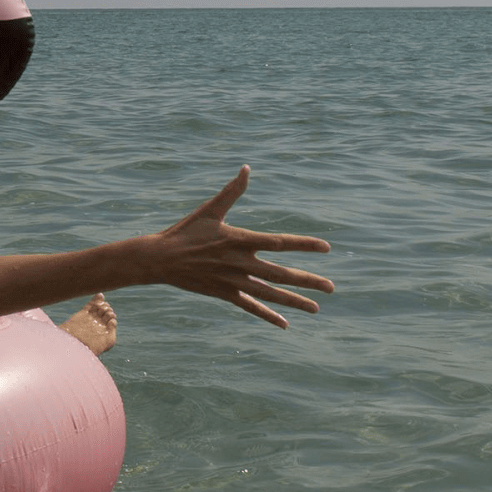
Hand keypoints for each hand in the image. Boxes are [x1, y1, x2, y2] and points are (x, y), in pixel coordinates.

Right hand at [146, 166, 332, 327]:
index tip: (326, 248)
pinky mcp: (224, 294)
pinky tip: (285, 324)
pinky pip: (250, 307)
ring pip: (270, 294)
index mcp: (240, 240)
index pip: (280, 243)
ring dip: (294, 301)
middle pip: (281, 274)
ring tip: (316, 308)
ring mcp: (233, 281)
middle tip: (331, 287)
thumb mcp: (209, 209)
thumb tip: (247, 168)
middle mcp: (240, 263)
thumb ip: (232, 191)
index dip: (304, 245)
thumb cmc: (185, 231)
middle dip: (308, 280)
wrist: (160, 258)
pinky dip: (268, 315)